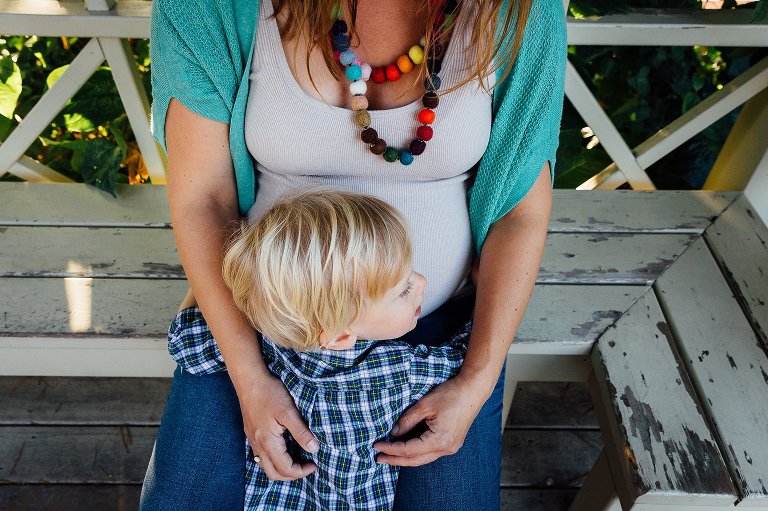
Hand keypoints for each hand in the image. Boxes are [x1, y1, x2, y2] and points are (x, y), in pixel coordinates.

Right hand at [236, 370, 319, 480]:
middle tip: (307, 466)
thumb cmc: (269, 392)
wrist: (249, 380)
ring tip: (298, 459)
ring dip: (282, 468)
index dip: (302, 471)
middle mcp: (258, 445)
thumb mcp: (289, 411)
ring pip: (266, 466)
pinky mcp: (252, 434)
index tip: (314, 464)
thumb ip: (301, 432)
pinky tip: (285, 449)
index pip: (285, 469)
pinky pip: (261, 456)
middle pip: (273, 474)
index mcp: (268, 442)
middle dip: (292, 475)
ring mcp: (253, 440)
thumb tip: (314, 448)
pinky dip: (274, 459)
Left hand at [373, 374, 491, 466]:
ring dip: (406, 457)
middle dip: (396, 460)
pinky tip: (407, 448)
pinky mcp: (453, 443)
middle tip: (379, 458)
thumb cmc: (450, 394)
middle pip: (416, 460)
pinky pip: (431, 452)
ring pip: (423, 458)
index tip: (376, 446)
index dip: (391, 449)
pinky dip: (417, 451)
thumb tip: (394, 434)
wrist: (473, 390)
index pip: (408, 450)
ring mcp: (451, 447)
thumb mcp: (424, 405)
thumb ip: (407, 421)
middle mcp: (446, 449)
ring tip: (390, 455)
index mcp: (439, 440)